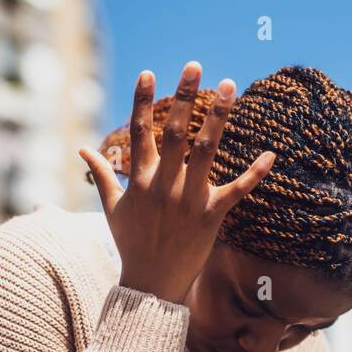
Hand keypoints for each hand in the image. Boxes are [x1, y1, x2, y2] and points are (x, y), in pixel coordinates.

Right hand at [79, 62, 274, 304]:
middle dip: (184, 98)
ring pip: (206, 151)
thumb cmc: (131, 243)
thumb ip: (101, 175)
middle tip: (194, 66)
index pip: (139, 133)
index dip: (142, 102)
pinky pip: (236, 191)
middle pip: (174, 133)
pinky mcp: (211, 217)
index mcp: (140, 181)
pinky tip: (270, 154)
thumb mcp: (112, 208)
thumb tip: (81, 150)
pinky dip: (254, 173)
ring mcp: (188, 200)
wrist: (151, 285)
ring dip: (218, 117)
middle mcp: (164, 186)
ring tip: (229, 87)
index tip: (149, 73)